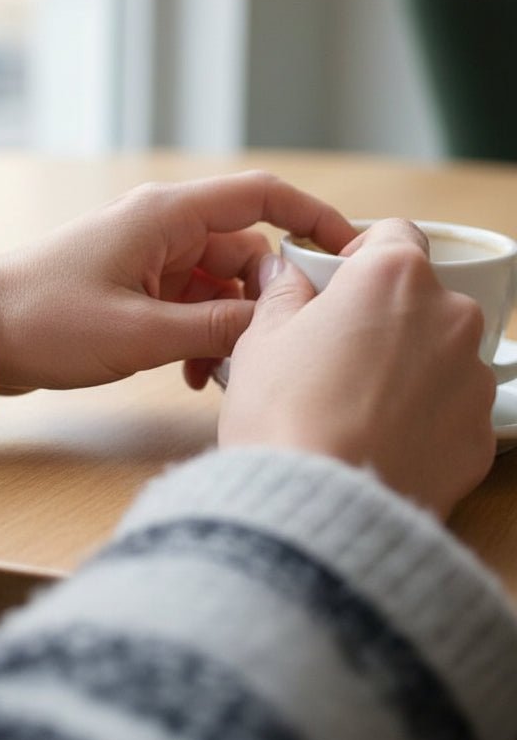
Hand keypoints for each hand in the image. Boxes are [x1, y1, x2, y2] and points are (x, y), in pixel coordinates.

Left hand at [0, 171, 355, 391]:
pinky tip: (187, 373)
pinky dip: (197, 334)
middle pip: (244, 250)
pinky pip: (186, 302)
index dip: (312, 216)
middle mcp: (161, 227)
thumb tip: (274, 328)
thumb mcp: (141, 332)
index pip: (261, 195)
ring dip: (225, 327)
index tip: (348, 252)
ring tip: (212, 375)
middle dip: (260, 301)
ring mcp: (146, 256)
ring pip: (215, 283)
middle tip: (263, 352)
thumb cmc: (48, 321)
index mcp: (167, 216)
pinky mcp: (132, 284)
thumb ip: (215, 330)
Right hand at [219, 219, 496, 517]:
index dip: (358, 255)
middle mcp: (449, 317)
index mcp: (393, 277)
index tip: (333, 285)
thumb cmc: (284, 410)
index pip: (392, 234)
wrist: (317, 505)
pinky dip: (420, 416)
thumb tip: (284, 274)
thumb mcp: (261, 336)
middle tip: (332, 351)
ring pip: (437, 353)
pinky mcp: (480, 435)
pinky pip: (448, 408)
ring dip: (405, 365)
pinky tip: (374, 438)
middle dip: (382, 315)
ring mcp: (471, 378)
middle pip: (419, 297)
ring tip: (351, 404)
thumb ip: (282, 292)